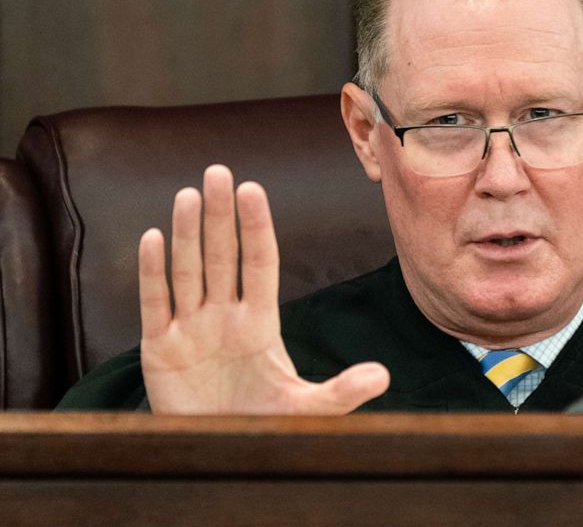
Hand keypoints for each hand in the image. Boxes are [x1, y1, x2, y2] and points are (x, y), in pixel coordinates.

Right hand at [138, 164, 389, 413]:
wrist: (217, 455)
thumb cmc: (262, 425)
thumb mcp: (306, 409)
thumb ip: (342, 392)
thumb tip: (384, 377)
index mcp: (260, 323)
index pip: (260, 264)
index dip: (256, 227)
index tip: (253, 190)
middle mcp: (224, 317)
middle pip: (222, 256)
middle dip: (220, 216)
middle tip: (217, 173)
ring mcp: (191, 330)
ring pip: (188, 272)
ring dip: (186, 234)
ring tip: (187, 194)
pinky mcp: (160, 350)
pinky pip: (155, 304)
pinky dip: (153, 273)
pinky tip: (152, 238)